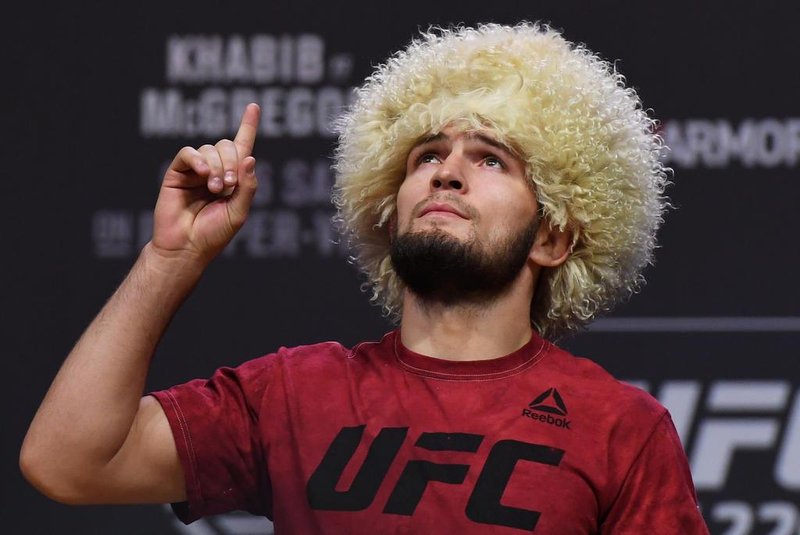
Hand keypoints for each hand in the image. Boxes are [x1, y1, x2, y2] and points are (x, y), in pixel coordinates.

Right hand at [151, 103, 260, 263]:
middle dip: (232, 162)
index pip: (242, 147)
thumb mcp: (238, 212)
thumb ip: (247, 186)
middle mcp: (214, 170)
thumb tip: (250, 157)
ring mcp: (195, 171)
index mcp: (232, 179)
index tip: (254, 106)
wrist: (186, 248)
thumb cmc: (213, 234)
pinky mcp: (177, 173)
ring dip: (218, 167)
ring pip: (210, 149)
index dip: (248, 126)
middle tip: (229, 186)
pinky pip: (188, 153)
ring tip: (216, 189)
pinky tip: (204, 175)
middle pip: (227, 146)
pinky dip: (199, 160)